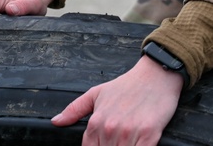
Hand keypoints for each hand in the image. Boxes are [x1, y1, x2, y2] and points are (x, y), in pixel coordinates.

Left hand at [52, 55, 182, 145]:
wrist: (156, 73)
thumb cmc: (128, 84)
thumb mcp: (97, 93)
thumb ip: (74, 109)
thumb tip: (56, 122)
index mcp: (96, 122)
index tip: (104, 143)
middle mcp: (110, 129)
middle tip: (116, 140)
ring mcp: (130, 132)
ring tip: (127, 141)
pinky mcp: (149, 134)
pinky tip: (137, 144)